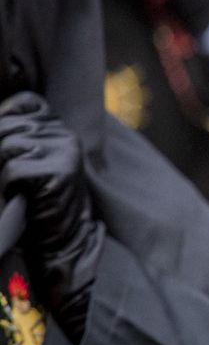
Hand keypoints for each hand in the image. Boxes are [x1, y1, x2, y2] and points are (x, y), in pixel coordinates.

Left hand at [0, 92, 100, 335]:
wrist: (64, 241)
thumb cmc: (34, 201)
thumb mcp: (25, 160)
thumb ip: (12, 139)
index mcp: (56, 124)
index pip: (19, 103)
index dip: (4, 123)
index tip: (8, 154)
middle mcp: (64, 132)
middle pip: (6, 126)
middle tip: (13, 179)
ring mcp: (66, 150)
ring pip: (7, 146)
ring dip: (3, 172)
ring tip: (17, 190)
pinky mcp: (61, 171)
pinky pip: (14, 169)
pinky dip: (9, 187)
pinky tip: (22, 198)